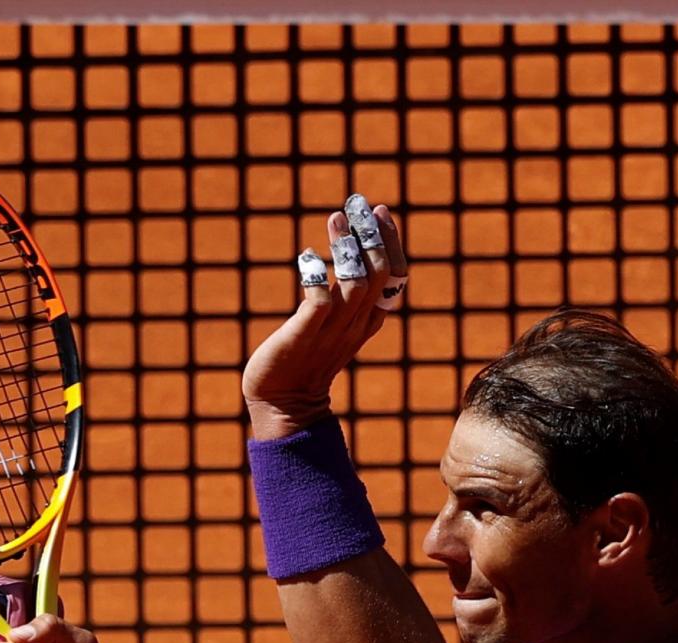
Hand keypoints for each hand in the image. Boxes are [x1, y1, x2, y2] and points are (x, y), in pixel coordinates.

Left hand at [241, 197, 407, 440]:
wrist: (283, 405)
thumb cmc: (304, 361)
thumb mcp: (335, 326)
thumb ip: (346, 298)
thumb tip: (353, 257)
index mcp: (367, 321)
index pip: (394, 277)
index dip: (391, 243)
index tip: (381, 212)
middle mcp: (354, 325)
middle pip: (379, 274)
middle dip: (373, 235)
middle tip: (359, 203)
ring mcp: (330, 333)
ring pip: (355, 285)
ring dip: (347, 249)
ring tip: (336, 218)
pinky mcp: (303, 337)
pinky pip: (317, 304)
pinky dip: (315, 278)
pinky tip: (308, 258)